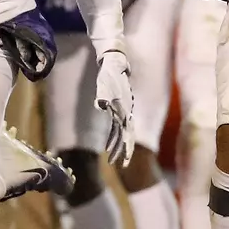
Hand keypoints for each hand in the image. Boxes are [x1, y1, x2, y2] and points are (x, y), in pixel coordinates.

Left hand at [95, 51, 134, 166]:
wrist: (115, 63)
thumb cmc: (109, 73)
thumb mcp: (104, 83)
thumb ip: (103, 94)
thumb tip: (101, 104)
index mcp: (124, 108)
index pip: (128, 132)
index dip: (127, 146)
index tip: (125, 159)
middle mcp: (126, 112)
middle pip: (128, 136)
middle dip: (125, 151)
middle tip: (122, 165)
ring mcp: (123, 111)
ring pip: (123, 133)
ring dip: (118, 146)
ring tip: (111, 160)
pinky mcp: (118, 110)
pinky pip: (116, 127)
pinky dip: (113, 138)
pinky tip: (107, 147)